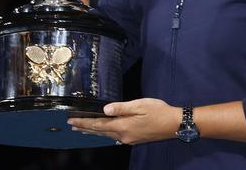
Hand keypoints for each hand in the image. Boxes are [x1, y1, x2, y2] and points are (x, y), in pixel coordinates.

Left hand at [67, 98, 181, 144]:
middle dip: (85, 128)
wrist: (174, 124)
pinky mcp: (134, 139)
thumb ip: (121, 107)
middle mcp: (123, 135)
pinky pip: (114, 137)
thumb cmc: (158, 111)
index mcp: (123, 126)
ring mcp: (129, 139)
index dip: (84, 122)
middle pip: (100, 132)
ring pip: (107, 135)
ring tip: (82, 130)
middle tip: (71, 125)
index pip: (98, 124)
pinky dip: (104, 134)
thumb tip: (104, 109)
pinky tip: (103, 133)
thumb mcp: (139, 105)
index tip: (72, 120)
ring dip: (93, 132)